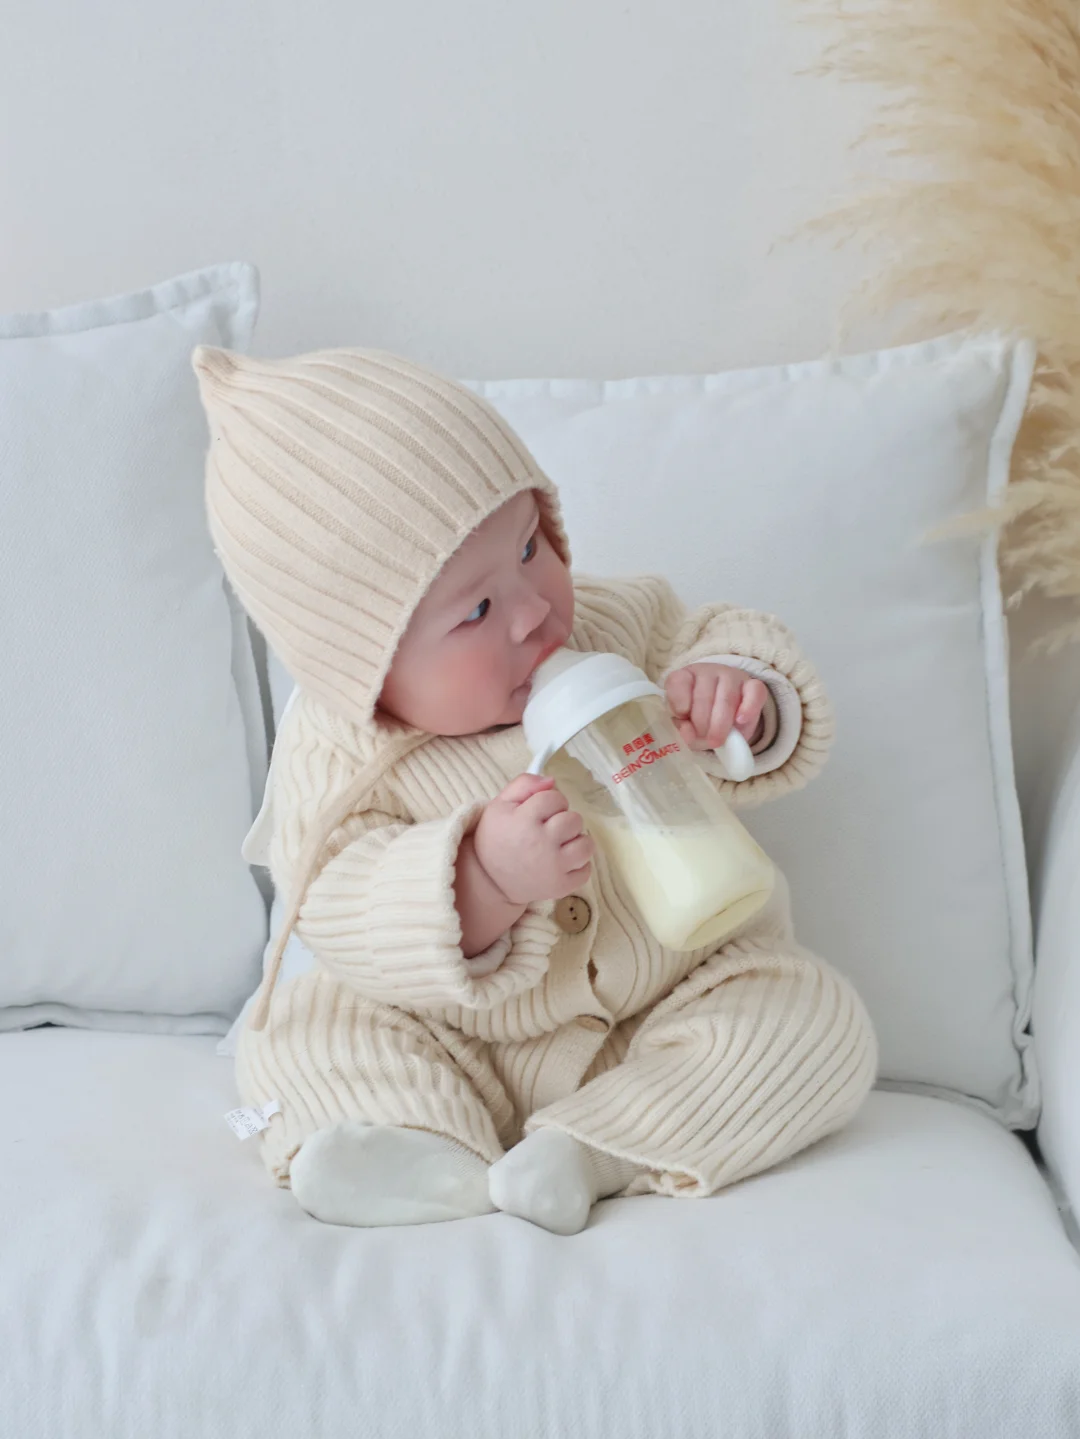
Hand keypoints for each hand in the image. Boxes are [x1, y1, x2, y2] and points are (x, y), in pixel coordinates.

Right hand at [472, 774, 593, 905]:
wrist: (489, 881)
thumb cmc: (496, 838)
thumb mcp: (499, 805)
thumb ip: (524, 784)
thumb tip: (552, 780)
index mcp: (524, 820)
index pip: (556, 797)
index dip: (550, 801)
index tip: (540, 812)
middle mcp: (542, 843)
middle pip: (574, 819)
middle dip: (564, 820)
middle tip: (549, 829)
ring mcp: (554, 867)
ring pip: (586, 844)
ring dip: (575, 841)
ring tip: (560, 845)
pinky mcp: (561, 887)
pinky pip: (586, 870)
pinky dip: (577, 865)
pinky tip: (561, 862)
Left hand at [665, 663, 767, 752]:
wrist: (726, 717)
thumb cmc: (700, 719)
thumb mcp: (686, 725)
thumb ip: (683, 731)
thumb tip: (688, 732)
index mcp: (684, 677)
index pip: (677, 683)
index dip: (678, 706)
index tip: (682, 719)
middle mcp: (707, 672)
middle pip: (703, 697)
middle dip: (702, 725)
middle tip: (705, 740)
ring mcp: (731, 676)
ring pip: (726, 699)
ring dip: (720, 725)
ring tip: (718, 740)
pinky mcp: (754, 685)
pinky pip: (755, 693)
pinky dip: (747, 709)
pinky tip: (740, 721)